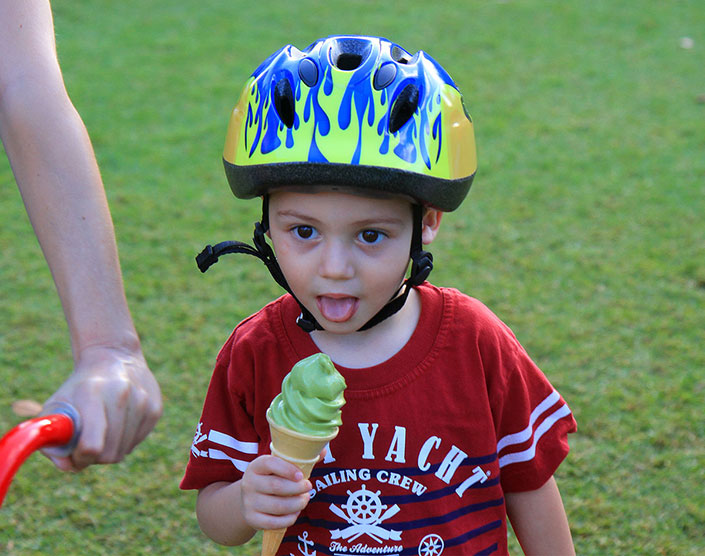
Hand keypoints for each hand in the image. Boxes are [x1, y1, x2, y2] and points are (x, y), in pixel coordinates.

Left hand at [41, 345, 161, 470]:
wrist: (114, 356)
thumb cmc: (80, 387)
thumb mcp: (57, 406)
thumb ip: (54, 439)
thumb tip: (68, 466)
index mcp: (92, 393)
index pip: (91, 445)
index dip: (80, 458)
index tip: (74, 453)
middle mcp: (122, 395)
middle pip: (109, 454)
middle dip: (94, 457)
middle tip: (86, 443)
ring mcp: (143, 402)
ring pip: (123, 451)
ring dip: (109, 449)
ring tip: (102, 429)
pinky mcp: (156, 409)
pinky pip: (136, 442)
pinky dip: (123, 440)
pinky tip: (118, 422)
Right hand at [239, 455, 311, 530]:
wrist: (249, 499)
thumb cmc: (272, 478)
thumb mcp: (279, 465)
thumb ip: (300, 458)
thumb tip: (323, 451)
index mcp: (256, 466)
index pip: (270, 463)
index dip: (288, 469)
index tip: (301, 475)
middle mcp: (249, 483)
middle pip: (276, 486)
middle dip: (297, 488)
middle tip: (308, 487)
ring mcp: (249, 502)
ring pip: (277, 506)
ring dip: (296, 504)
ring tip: (304, 500)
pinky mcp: (252, 519)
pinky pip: (273, 523)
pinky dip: (289, 519)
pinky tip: (295, 512)